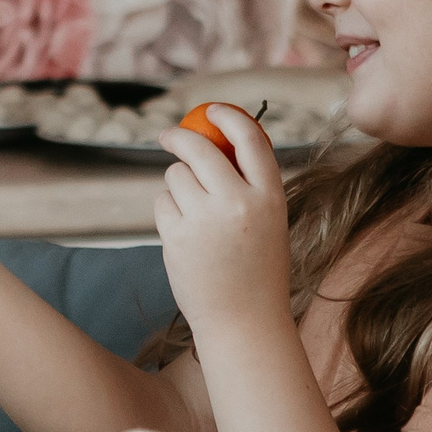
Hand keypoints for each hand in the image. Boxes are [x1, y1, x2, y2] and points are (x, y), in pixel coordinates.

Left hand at [155, 106, 292, 338]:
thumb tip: (212, 143)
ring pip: (176, 175)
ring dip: (177, 185)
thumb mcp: (268, 222)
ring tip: (194, 217)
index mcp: (270, 196)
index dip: (228, 116)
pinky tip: (184, 235)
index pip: (250, 138)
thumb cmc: (256, 270)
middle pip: (199, 147)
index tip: (211, 110)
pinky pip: (162, 202)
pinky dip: (167, 211)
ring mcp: (206, 219)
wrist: (244, 321)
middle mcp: (238, 202)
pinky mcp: (178, 236)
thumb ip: (248, 185)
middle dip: (179, 137)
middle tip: (169, 137)